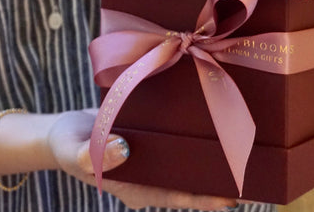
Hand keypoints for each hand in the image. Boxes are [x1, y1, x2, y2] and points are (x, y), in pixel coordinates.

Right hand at [47, 109, 236, 209]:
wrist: (63, 129)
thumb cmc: (66, 145)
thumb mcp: (74, 152)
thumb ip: (94, 156)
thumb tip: (124, 148)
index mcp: (136, 187)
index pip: (176, 195)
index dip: (203, 198)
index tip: (232, 198)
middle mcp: (149, 173)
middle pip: (187, 177)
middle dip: (216, 176)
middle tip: (249, 165)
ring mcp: (150, 154)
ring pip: (184, 156)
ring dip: (207, 152)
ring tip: (238, 140)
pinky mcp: (149, 134)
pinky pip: (174, 136)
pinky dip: (190, 131)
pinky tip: (207, 114)